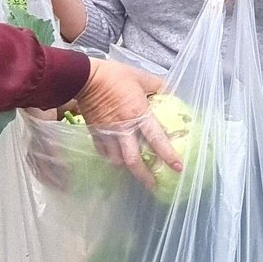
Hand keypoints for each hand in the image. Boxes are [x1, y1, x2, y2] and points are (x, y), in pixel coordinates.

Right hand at [75, 58, 180, 189]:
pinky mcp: (95, 133)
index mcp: (139, 114)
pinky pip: (104, 152)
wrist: (84, 78)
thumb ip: (156, 85)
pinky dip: (111, 158)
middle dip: (144, 176)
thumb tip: (169, 91)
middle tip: (153, 186)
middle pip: (134, 160)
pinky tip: (116, 160)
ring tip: (135, 173)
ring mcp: (108, 133)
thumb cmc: (114, 76)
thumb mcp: (140, 77)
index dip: (168, 155)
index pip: (156, 139)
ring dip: (127, 169)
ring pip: (117, 160)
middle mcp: (124, 129)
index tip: (178, 168)